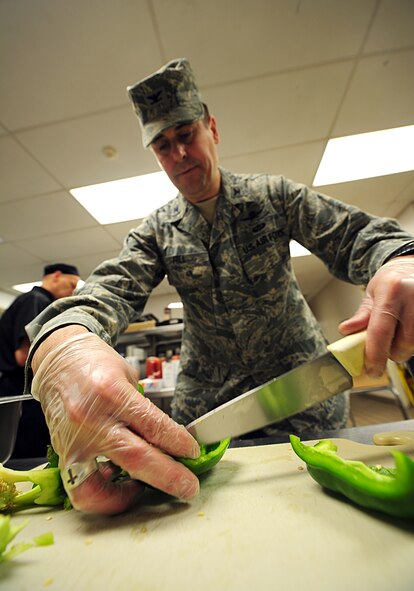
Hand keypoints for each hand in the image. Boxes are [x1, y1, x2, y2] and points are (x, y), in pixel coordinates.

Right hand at [31, 326, 199, 514]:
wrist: (57, 359)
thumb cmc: (93, 362)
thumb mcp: (127, 375)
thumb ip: (145, 409)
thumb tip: (170, 438)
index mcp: (112, 393)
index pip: (155, 427)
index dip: (179, 444)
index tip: (193, 454)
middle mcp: (91, 419)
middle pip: (137, 459)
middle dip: (170, 478)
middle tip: (189, 487)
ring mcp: (74, 440)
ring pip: (100, 486)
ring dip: (127, 497)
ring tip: (144, 490)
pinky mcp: (62, 453)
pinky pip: (82, 487)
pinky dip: (102, 492)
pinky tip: (117, 481)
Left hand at [339, 256, 413, 376]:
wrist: (411, 265)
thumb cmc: (391, 282)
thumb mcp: (372, 294)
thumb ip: (361, 316)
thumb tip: (346, 331)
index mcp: (392, 291)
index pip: (380, 331)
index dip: (375, 355)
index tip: (371, 370)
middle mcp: (413, 297)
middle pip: (403, 342)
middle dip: (393, 353)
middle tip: (387, 348)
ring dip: (406, 348)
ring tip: (399, 334)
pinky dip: (413, 342)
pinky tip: (408, 331)